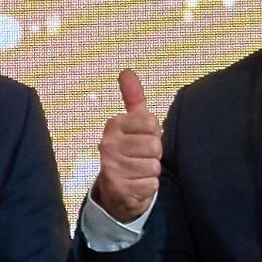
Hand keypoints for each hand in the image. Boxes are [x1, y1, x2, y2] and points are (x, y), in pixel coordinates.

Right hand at [91, 67, 162, 221]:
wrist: (115, 191)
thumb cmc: (129, 151)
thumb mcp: (131, 124)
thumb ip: (133, 98)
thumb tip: (126, 71)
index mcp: (113, 125)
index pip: (152, 123)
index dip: (153, 134)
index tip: (142, 139)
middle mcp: (107, 144)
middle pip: (154, 146)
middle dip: (153, 155)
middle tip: (140, 158)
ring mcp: (111, 167)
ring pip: (154, 166)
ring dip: (151, 172)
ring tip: (138, 172)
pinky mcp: (118, 189)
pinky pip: (151, 185)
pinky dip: (148, 187)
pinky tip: (136, 185)